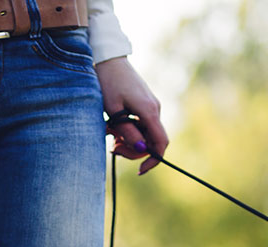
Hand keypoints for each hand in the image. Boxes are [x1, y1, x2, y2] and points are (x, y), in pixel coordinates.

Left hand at [96, 56, 168, 174]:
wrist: (108, 56)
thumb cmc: (107, 81)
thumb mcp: (113, 110)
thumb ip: (128, 132)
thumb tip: (141, 149)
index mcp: (149, 112)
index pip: (160, 143)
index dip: (153, 160)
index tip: (140, 169)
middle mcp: (155, 110)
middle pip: (152, 142)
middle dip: (134, 150)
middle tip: (113, 148)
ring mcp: (151, 107)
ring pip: (145, 134)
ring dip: (129, 140)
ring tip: (109, 134)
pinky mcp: (145, 104)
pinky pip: (142, 124)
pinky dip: (129, 130)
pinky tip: (114, 126)